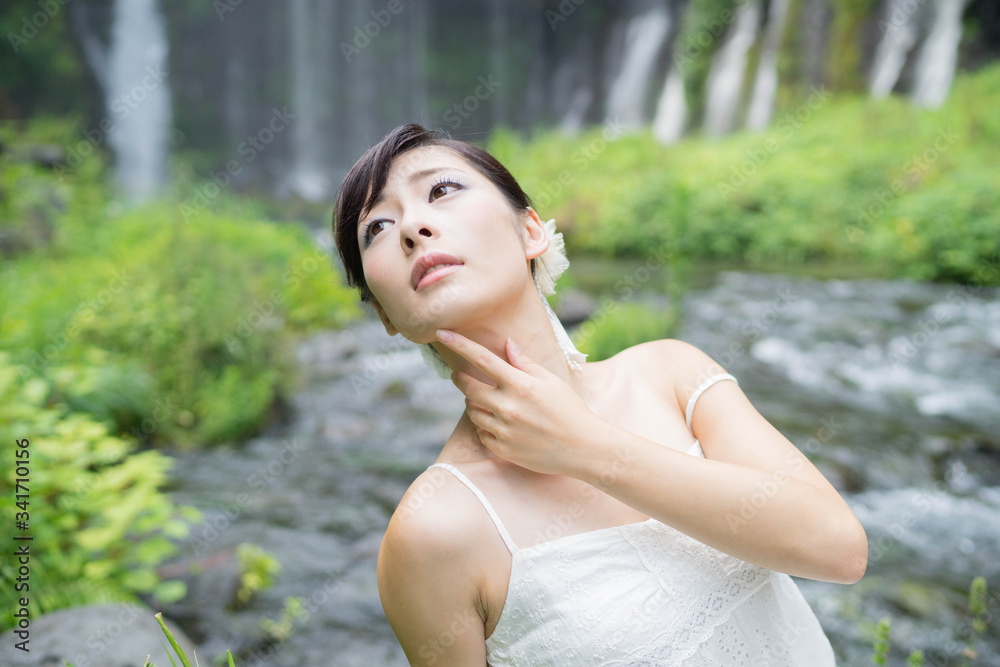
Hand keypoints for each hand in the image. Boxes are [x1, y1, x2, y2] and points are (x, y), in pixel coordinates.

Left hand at [435, 329, 602, 476]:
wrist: (583, 449)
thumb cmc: (570, 411)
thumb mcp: (551, 382)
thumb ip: (526, 363)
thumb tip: (507, 344)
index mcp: (520, 385)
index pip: (482, 359)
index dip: (459, 344)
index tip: (442, 333)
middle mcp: (508, 407)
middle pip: (468, 388)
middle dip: (460, 379)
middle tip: (460, 376)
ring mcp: (503, 430)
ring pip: (472, 411)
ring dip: (474, 403)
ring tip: (488, 401)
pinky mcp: (502, 449)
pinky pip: (481, 433)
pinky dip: (485, 425)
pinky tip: (499, 423)